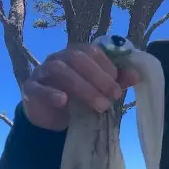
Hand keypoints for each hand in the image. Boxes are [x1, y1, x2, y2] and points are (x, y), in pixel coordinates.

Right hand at [21, 44, 139, 130]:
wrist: (53, 117)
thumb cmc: (79, 97)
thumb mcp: (100, 89)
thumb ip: (116, 80)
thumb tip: (137, 75)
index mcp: (77, 54)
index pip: (92, 51)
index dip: (107, 67)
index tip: (119, 87)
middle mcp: (59, 58)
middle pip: (77, 57)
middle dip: (98, 77)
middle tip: (113, 97)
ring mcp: (43, 72)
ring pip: (59, 70)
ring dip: (82, 87)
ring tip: (100, 106)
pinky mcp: (30, 89)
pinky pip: (37, 87)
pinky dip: (50, 93)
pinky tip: (63, 101)